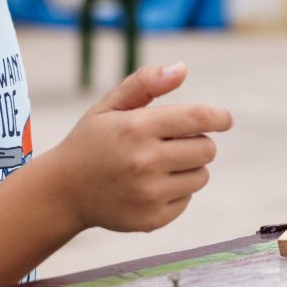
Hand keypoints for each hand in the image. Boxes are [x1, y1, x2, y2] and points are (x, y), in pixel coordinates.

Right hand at [49, 63, 232, 232]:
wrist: (62, 192)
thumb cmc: (93, 141)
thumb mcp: (110, 106)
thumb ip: (145, 83)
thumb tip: (182, 68)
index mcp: (136, 128)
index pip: (197, 118)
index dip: (219, 117)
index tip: (225, 119)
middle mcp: (144, 161)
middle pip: (207, 149)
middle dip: (198, 143)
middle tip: (173, 144)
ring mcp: (149, 193)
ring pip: (202, 175)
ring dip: (189, 168)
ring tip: (159, 166)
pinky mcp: (153, 218)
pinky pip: (188, 199)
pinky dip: (177, 192)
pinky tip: (149, 188)